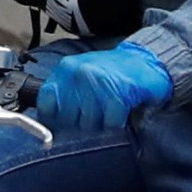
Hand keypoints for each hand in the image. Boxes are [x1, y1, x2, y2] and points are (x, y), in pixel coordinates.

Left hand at [33, 43, 170, 139]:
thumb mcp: (80, 78)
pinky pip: (110, 124)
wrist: (145, 61)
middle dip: (80, 124)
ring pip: (88, 124)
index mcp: (66, 69)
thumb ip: (62, 98)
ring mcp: (99, 82)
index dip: (54, 121)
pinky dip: (116, 123)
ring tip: (108, 110)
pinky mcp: (119, 93)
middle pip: (68, 120)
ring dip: (100, 124)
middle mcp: (80, 73)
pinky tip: (120, 110)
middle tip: (95, 114)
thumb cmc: (110, 73)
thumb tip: (47, 131)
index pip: (46, 105)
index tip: (64, 125)